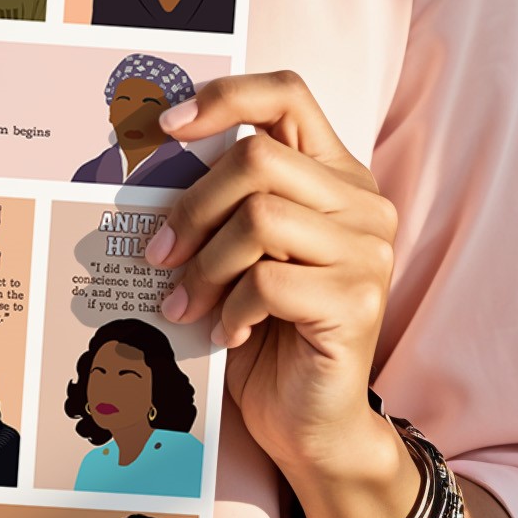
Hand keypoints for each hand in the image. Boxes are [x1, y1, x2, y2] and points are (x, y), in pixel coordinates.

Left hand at [147, 71, 405, 507]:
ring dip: (206, 263)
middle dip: (193, 204)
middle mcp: (362, 204)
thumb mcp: (241, 250)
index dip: (224, 96)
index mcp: (336, 174)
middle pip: (258, 157)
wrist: (311, 423)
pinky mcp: (358, 302)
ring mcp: (368, 252)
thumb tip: (149, 158)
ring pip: (260, 217)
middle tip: (158, 252)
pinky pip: (268, 281)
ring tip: (184, 301)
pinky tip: (225, 332)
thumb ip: (223, 200)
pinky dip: (231, 307)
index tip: (167, 126)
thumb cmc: (266, 328)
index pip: (287, 94)